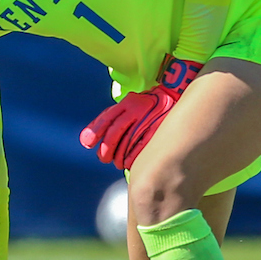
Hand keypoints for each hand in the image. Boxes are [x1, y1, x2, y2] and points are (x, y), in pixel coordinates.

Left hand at [79, 55, 202, 170]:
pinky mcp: (160, 129)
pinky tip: (131, 163)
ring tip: (118, 162)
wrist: (175, 96)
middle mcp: (137, 109)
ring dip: (120, 157)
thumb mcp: (126, 107)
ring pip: (128, 143)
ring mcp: (150, 119)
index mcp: (128, 102)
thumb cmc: (145, 106)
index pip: (107, 119)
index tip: (89, 144)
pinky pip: (143, 148)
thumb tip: (85, 141)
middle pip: (115, 133)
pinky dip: (133, 158)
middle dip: (107, 149)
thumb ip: (106, 122)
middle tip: (104, 157)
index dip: (95, 132)